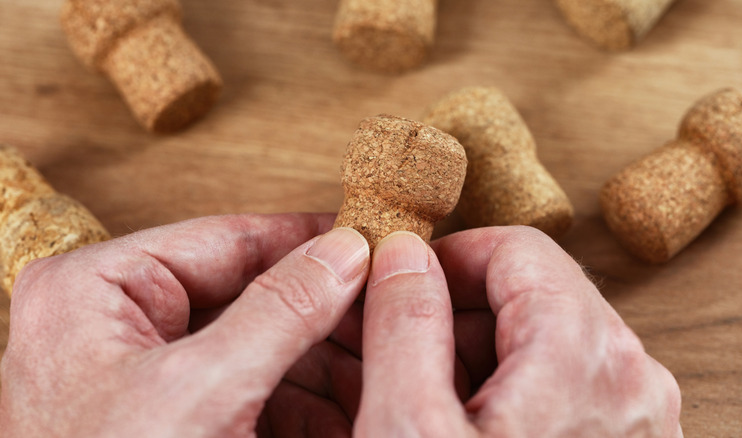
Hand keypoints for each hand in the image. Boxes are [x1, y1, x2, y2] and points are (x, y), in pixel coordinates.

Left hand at [0, 214, 370, 437]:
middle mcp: (117, 320)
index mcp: (97, 288)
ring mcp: (145, 370)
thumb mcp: (201, 391)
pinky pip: (249, 388)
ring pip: (257, 343)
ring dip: (322, 365)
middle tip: (386, 314)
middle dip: (322, 317)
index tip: (369, 242)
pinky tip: (346, 415)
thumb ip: (280, 311)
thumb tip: (344, 252)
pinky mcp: (174, 415)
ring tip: (378, 369)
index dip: (306, 241)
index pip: (226, 237)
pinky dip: (301, 405)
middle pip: (248, 292)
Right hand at [355, 228, 682, 436]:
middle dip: (456, 307)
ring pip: (543, 339)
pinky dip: (505, 387)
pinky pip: (560, 385)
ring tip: (423, 394)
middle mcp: (629, 379)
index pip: (520, 249)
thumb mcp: (409, 430)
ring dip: (476, 350)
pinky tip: (460, 419)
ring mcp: (630, 415)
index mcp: (587, 358)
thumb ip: (403, 326)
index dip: (450, 256)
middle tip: (396, 341)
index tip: (401, 279)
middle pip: (533, 292)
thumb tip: (402, 252)